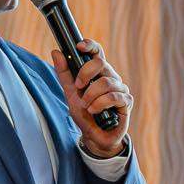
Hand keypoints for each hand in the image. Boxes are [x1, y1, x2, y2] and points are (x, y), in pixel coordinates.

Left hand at [51, 39, 133, 159]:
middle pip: (101, 63)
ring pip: (106, 82)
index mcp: (99, 73)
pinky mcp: (126, 101)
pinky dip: (100, 104)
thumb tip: (56, 52)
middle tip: (78, 87)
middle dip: (85, 74)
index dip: (90, 46)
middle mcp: (111, 77)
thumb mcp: (70, 93)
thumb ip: (64, 74)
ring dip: (91, 95)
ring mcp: (121, 88)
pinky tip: (94, 111)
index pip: (97, 52)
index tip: (79, 47)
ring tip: (86, 106)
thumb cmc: (85, 114)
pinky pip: (113, 96)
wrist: (94, 137)